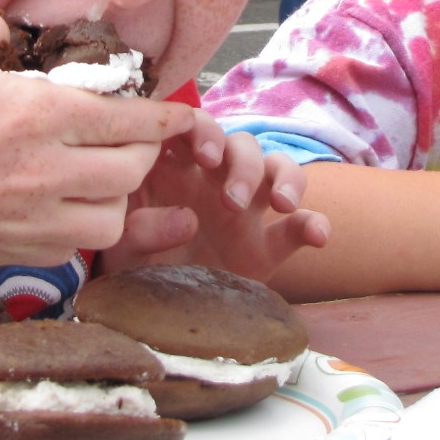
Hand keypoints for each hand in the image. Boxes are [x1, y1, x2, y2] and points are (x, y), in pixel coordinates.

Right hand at [0, 9, 196, 273]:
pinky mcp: (7, 253)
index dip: (162, 118)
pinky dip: (79, 226)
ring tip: (97, 174)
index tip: (178, 114)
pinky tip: (59, 204)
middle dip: (143, 153)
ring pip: (110, 219)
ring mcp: (27, 221)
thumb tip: (7, 29)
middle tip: (131, 137)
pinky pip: (71, 247)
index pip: (129, 121)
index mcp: (35, 117)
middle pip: (132, 173)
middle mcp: (43, 174)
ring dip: (115, 196)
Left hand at [96, 115, 328, 281]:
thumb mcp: (120, 248)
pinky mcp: (265, 247)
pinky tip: (319, 236)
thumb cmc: (127, 266)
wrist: (145, 313)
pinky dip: (313, 224)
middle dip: (242, 164)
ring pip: (275, 169)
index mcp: (171, 169)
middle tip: (232, 199)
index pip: (194, 126)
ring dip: (283, 178)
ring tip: (282, 205)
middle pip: (241, 144)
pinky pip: (296, 228)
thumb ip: (142, 230)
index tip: (205, 156)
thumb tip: (188, 219)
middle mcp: (211, 181)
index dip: (204, 131)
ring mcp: (243, 211)